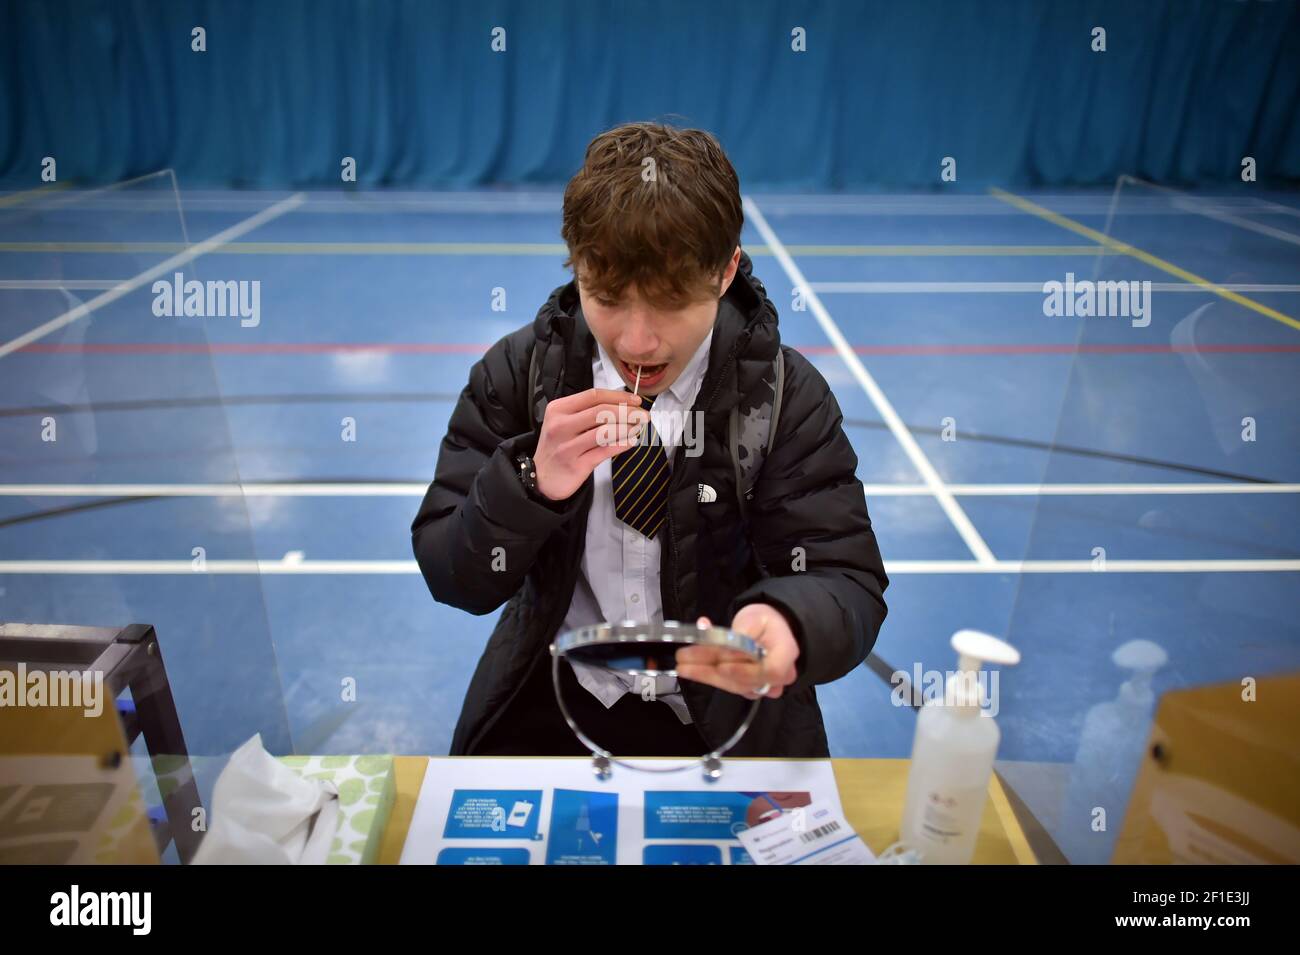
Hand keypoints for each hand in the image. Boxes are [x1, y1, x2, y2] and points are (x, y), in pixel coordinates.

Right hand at [533, 388, 647, 500]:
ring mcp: (567, 446)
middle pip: (601, 412)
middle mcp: (560, 426)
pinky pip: (604, 452)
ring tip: (639, 427)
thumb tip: (623, 405)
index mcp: (558, 409)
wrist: (541, 478)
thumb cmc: (558, 446)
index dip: (618, 396)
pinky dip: (622, 445)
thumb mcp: (564, 422)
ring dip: (627, 428)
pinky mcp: (576, 465)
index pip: (593, 396)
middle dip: (628, 412)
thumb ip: (588, 412)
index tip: (635, 401)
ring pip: (605, 432)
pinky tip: (631, 442)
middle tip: (644, 415)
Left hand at [675, 603, 799, 699]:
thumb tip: (725, 645)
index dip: (745, 670)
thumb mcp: (755, 617)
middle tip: (685, 660)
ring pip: (733, 685)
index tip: (721, 664)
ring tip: (682, 664)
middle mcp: (779, 676)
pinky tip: (689, 666)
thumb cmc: (764, 621)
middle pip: (745, 680)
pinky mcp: (748, 689)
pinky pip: (727, 685)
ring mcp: (763, 686)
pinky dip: (707, 676)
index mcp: (786, 653)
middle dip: (711, 670)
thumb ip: (742, 633)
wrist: (769, 630)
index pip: (771, 670)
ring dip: (704, 675)